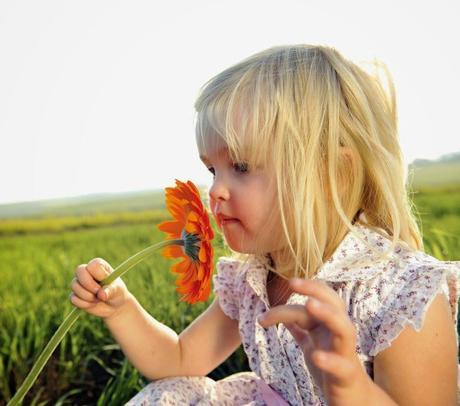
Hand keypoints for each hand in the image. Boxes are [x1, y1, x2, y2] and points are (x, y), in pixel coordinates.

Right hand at [69, 257, 130, 319]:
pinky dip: (84, 304)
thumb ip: (110, 290)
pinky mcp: (75, 294)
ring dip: (88, 296)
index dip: (96, 275)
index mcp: (99, 266)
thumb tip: (102, 294)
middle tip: (98, 294)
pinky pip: (73, 299)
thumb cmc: (117, 293)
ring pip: (75, 286)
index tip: (103, 284)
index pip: (92, 265)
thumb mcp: (117, 290)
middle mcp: (87, 271)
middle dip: (88, 284)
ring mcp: (80, 282)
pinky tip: (93, 304)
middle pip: (79, 270)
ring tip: (99, 300)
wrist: (113, 306)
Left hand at [257, 278, 372, 404]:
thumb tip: (283, 316)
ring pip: (345, 328)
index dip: (305, 288)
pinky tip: (316, 356)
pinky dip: (330, 360)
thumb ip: (299, 330)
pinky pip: (342, 366)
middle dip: (315, 290)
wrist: (353, 401)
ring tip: (309, 305)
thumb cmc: (331, 370)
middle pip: (335, 304)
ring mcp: (345, 353)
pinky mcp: (347, 376)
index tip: (286, 283)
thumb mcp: (311, 345)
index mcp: (328, 326)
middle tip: (292, 283)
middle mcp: (338, 334)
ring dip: (328, 314)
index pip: (319, 298)